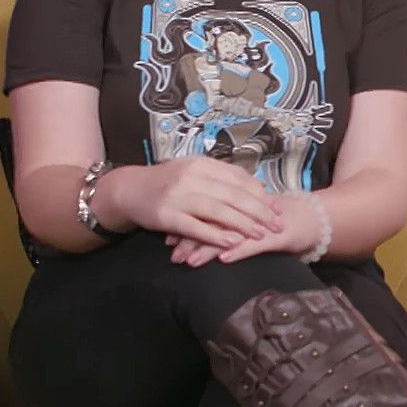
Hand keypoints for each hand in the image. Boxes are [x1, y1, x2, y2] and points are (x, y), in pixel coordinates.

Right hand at [110, 157, 283, 248]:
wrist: (129, 189)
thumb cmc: (167, 182)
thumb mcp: (194, 172)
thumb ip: (222, 177)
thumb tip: (257, 186)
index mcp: (201, 164)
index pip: (238, 179)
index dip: (260, 194)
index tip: (277, 207)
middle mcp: (191, 177)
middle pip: (233, 195)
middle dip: (259, 211)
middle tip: (278, 224)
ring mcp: (178, 197)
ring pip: (218, 210)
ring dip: (243, 224)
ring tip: (261, 234)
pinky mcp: (167, 216)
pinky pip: (196, 227)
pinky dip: (216, 235)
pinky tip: (233, 242)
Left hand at [166, 192, 319, 266]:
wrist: (312, 218)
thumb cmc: (275, 218)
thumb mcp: (248, 213)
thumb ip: (224, 214)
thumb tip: (189, 223)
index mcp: (239, 199)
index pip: (206, 206)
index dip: (186, 221)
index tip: (167, 236)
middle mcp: (249, 208)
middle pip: (213, 219)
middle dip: (190, 237)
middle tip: (172, 253)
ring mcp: (263, 222)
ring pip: (230, 232)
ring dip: (207, 247)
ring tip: (188, 261)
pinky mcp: (278, 236)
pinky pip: (255, 244)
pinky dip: (238, 251)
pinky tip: (223, 259)